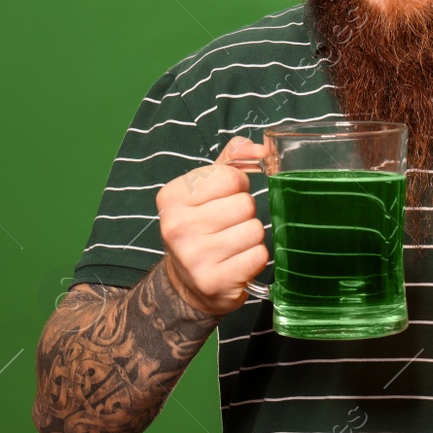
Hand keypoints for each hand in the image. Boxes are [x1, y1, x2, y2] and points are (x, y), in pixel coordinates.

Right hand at [155, 135, 270, 317]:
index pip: (230, 176)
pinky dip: (255, 258)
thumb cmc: (201, 227)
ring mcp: (194, 257)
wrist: (187, 283)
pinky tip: (237, 261)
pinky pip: (259, 256)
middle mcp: (177, 226)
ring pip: (255, 230)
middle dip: (245, 213)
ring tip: (233, 243)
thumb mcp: (206, 190)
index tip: (226, 198)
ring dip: (251, 236)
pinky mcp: (214, 281)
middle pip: (245, 204)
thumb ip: (232, 160)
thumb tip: (261, 148)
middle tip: (229, 225)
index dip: (238, 185)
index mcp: (171, 198)